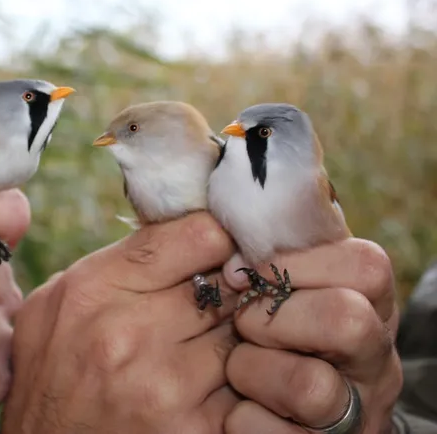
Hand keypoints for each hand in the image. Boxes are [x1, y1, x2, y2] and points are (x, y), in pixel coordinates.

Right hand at [0, 212, 241, 433]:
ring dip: (236, 334)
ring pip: (241, 335)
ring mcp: (166, 386)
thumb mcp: (55, 300)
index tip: (217, 247)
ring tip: (213, 337)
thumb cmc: (49, 370)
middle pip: (227, 284)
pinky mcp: (195, 429)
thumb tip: (178, 225)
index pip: (196, 235)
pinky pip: (245, 387)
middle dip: (231, 286)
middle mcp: (131, 333)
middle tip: (226, 290)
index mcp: (95, 289)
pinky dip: (237, 380)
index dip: (217, 237)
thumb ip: (115, 261)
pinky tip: (214, 378)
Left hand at [222, 239, 402, 432]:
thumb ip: (270, 245)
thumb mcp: (271, 282)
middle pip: (349, 320)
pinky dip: (243, 419)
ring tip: (237, 370)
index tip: (251, 272)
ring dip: (252, 370)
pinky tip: (238, 409)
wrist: (250, 408)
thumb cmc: (256, 330)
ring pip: (312, 387)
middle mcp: (374, 361)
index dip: (297, 264)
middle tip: (243, 324)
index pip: (367, 266)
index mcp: (365, 305)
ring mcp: (355, 413)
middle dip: (275, 318)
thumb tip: (247, 200)